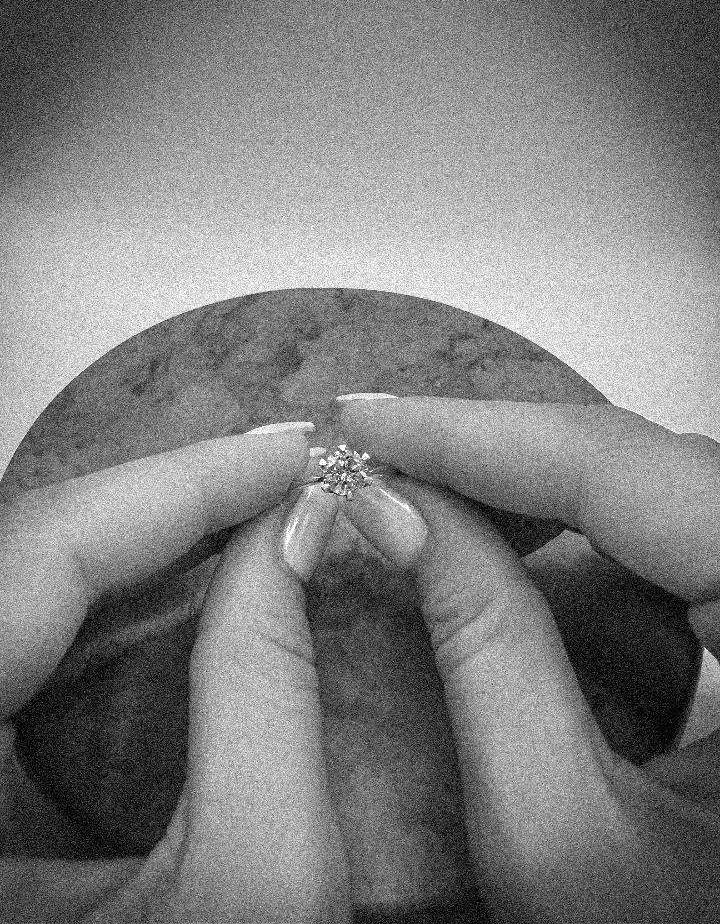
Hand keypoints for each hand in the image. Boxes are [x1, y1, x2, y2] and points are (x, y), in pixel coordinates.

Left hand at [0, 429, 349, 922]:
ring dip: (134, 544)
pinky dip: (97, 603)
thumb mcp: (245, 895)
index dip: (176, 489)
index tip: (288, 450)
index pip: (36, 561)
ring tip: (241, 507)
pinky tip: (172, 585)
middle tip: (277, 473)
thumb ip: (267, 696)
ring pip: (12, 596)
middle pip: (18, 564)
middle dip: (162, 507)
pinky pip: (11, 645)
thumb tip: (301, 534)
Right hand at [338, 397, 719, 923]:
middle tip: (383, 460)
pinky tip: (512, 581)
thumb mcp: (558, 832)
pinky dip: (585, 560)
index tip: (367, 422)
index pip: (627, 475)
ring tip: (427, 514)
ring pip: (658, 501)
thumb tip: (393, 510)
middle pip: (647, 471)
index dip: (480, 436)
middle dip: (499, 463)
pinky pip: (674, 552)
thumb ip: (480, 652)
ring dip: (536, 510)